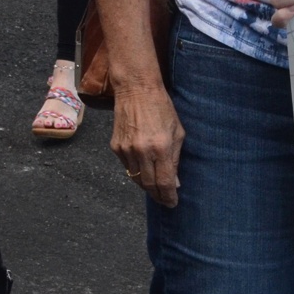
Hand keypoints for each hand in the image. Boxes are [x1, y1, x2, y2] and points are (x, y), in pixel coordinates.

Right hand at [112, 85, 185, 207]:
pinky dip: (136, 172)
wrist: (136, 90)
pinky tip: (144, 171)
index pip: (164, 182)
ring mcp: (126, 150)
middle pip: (149, 185)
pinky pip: (127, 167)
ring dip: (147, 186)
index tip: (173, 204)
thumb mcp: (177, 132)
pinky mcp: (116, 147)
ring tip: (156, 189)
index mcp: (160, 147)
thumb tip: (174, 183)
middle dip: (158, 196)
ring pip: (136, 178)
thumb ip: (175, 158)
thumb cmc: (162, 108)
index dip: (168, 197)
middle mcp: (141, 151)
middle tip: (165, 200)